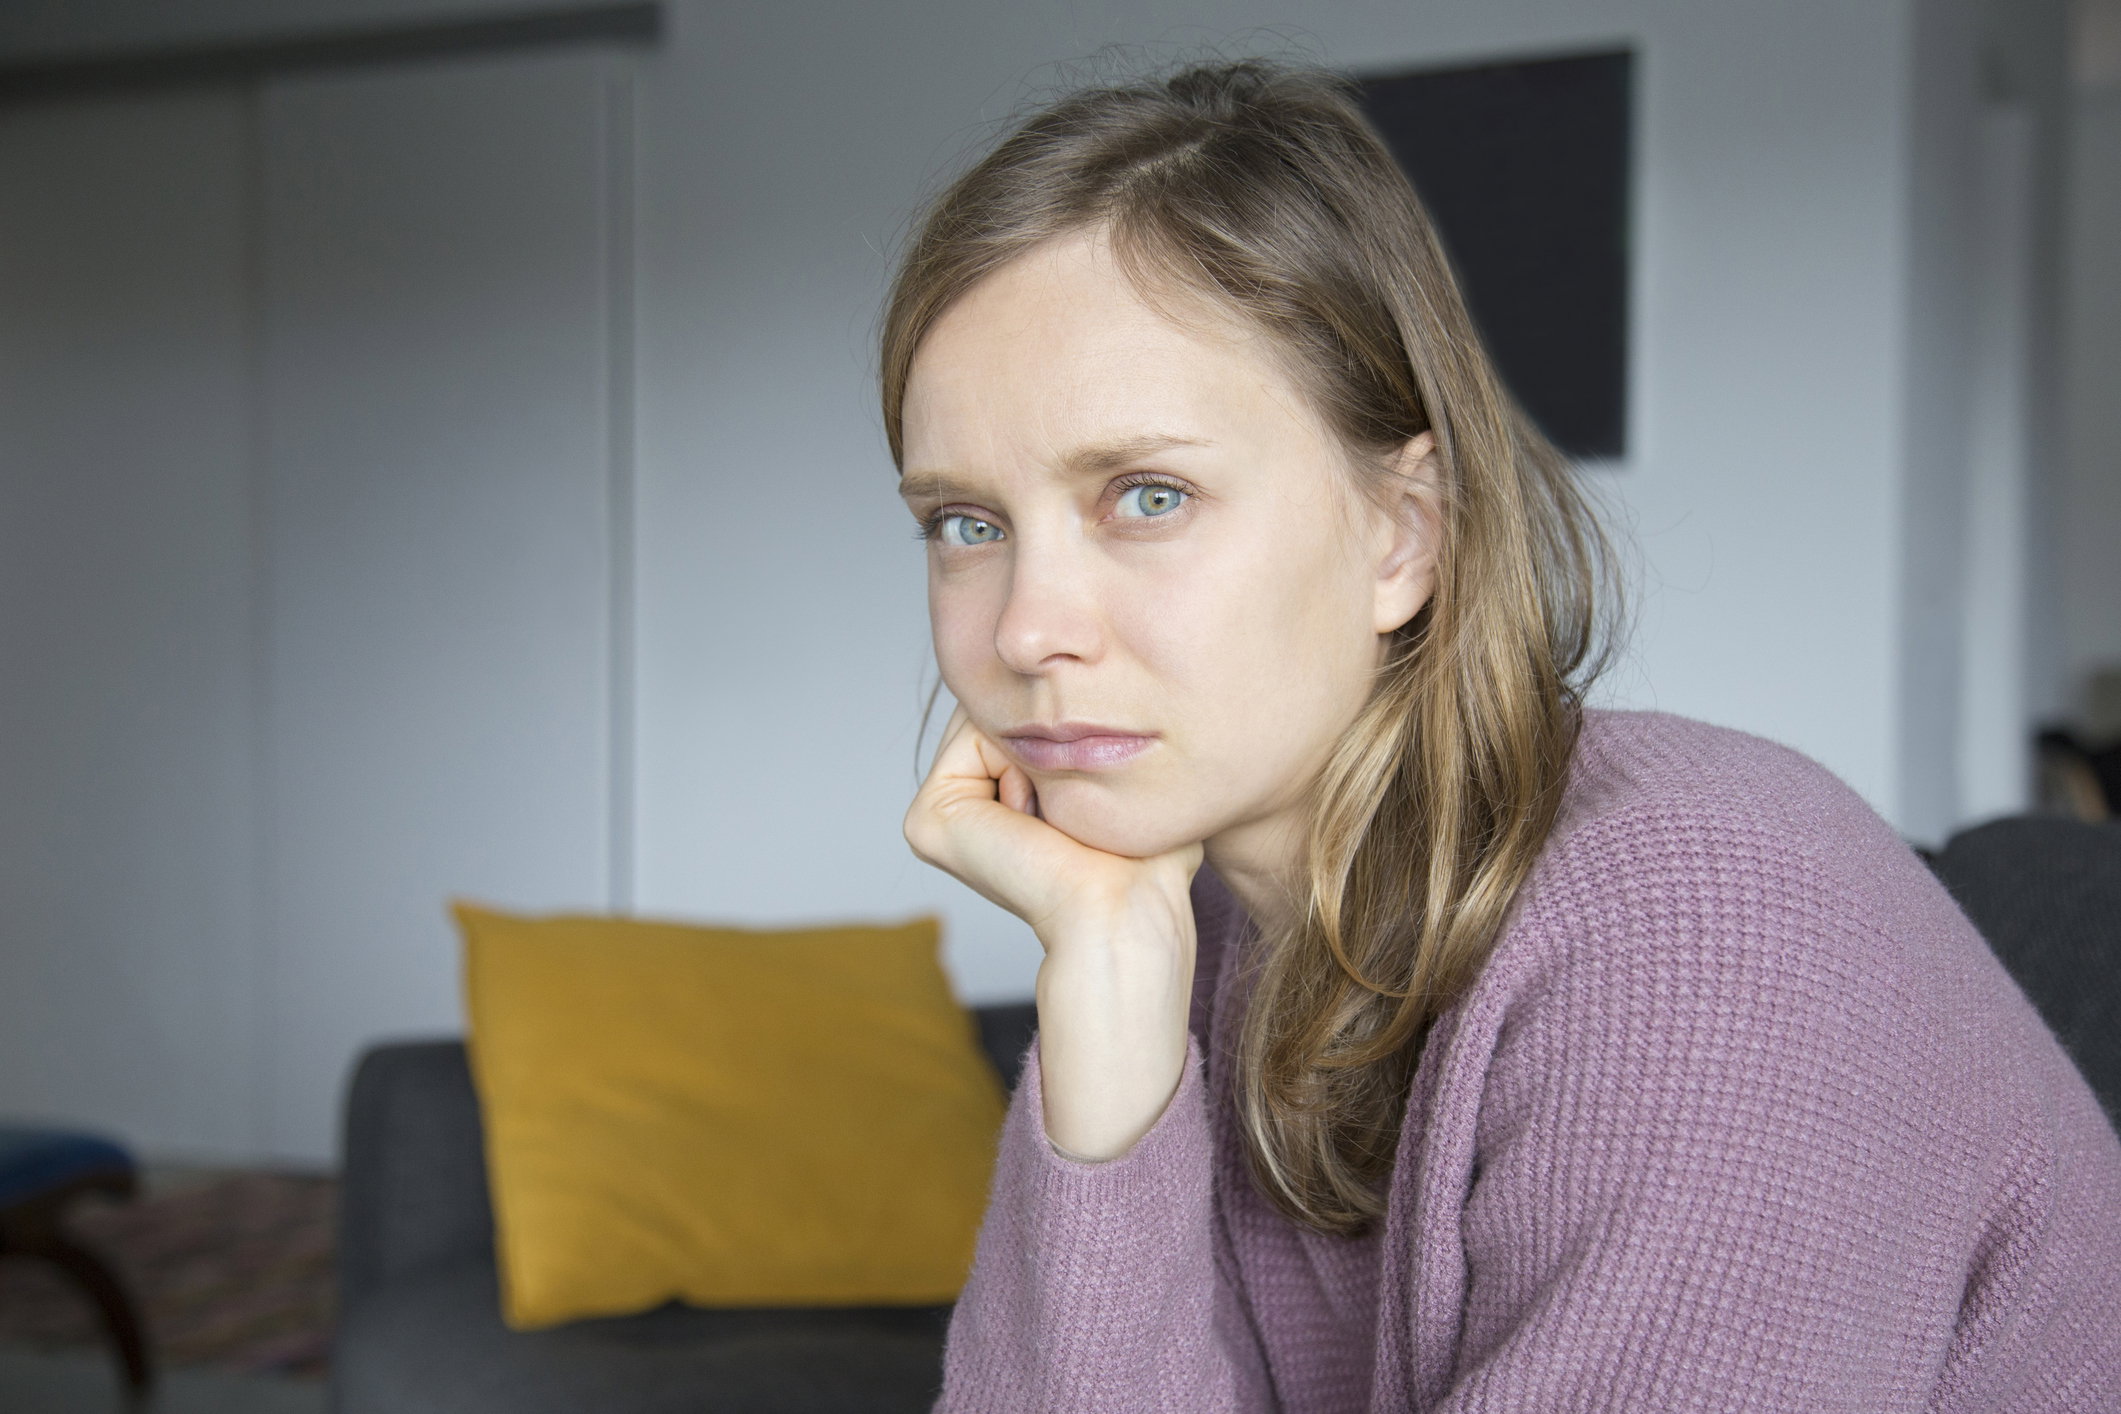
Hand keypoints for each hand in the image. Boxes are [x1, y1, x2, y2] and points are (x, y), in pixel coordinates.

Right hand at [904, 703, 1204, 1157]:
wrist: (1123, 910)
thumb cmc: (1139, 859)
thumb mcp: (1119, 780)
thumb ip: (1097, 733)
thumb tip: (1086, 678)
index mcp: (998, 801)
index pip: (1021, 712)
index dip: (1066, 722)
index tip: (1095, 783)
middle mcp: (961, 807)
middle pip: (998, 708)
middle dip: (1046, 728)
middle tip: (1073, 803)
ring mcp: (936, 816)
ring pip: (987, 715)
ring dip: (1035, 747)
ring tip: (1055, 816)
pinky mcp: (926, 821)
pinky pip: (973, 735)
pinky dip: (1015, 757)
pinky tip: (1034, 817)